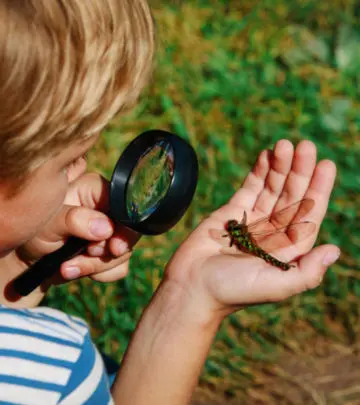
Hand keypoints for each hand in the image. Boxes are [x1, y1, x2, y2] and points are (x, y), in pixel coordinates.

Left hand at [14, 172, 138, 288]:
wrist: (25, 260)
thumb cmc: (34, 232)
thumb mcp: (50, 223)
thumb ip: (76, 220)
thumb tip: (107, 228)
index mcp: (94, 191)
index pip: (124, 204)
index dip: (124, 226)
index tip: (114, 246)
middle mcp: (106, 210)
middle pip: (129, 231)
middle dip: (108, 250)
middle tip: (89, 253)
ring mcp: (109, 232)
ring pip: (123, 253)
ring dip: (96, 265)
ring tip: (68, 267)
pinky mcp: (107, 252)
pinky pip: (119, 267)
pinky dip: (100, 274)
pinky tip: (76, 270)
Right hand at [165, 140, 339, 317]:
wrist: (191, 287)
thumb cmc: (231, 292)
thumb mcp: (274, 286)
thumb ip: (306, 272)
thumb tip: (335, 250)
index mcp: (288, 249)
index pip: (309, 214)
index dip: (319, 189)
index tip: (326, 165)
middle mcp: (274, 232)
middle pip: (292, 196)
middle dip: (299, 171)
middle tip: (305, 146)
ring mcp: (253, 220)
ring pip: (271, 188)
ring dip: (279, 166)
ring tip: (284, 144)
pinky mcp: (232, 212)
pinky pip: (249, 189)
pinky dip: (259, 172)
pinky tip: (267, 156)